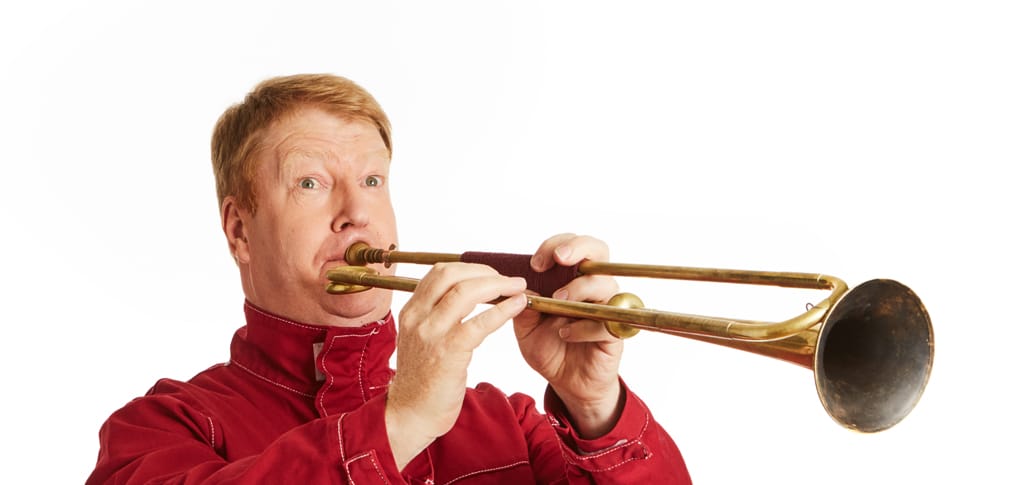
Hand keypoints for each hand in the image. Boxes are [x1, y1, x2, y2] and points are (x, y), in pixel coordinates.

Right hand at [386, 263, 526, 469]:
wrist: (410, 414)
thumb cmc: (422, 380)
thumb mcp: (421, 339)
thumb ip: (435, 316)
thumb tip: (465, 294)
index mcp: (411, 311)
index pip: (439, 272)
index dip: (470, 267)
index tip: (490, 273)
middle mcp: (417, 317)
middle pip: (452, 274)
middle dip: (485, 271)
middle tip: (508, 279)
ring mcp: (431, 333)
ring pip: (466, 292)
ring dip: (498, 285)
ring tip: (518, 288)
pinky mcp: (448, 352)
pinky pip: (479, 322)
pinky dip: (502, 310)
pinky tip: (517, 306)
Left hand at [514, 234, 624, 437]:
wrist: (567, 382)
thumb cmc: (550, 348)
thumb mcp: (526, 326)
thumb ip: (522, 306)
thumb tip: (517, 288)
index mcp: (571, 279)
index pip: (572, 245)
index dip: (555, 245)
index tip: (535, 263)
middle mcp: (593, 288)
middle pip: (599, 251)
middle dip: (578, 248)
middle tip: (559, 259)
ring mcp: (607, 309)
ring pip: (605, 284)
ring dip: (579, 289)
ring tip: (558, 303)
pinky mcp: (614, 334)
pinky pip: (605, 322)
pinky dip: (583, 327)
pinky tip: (566, 334)